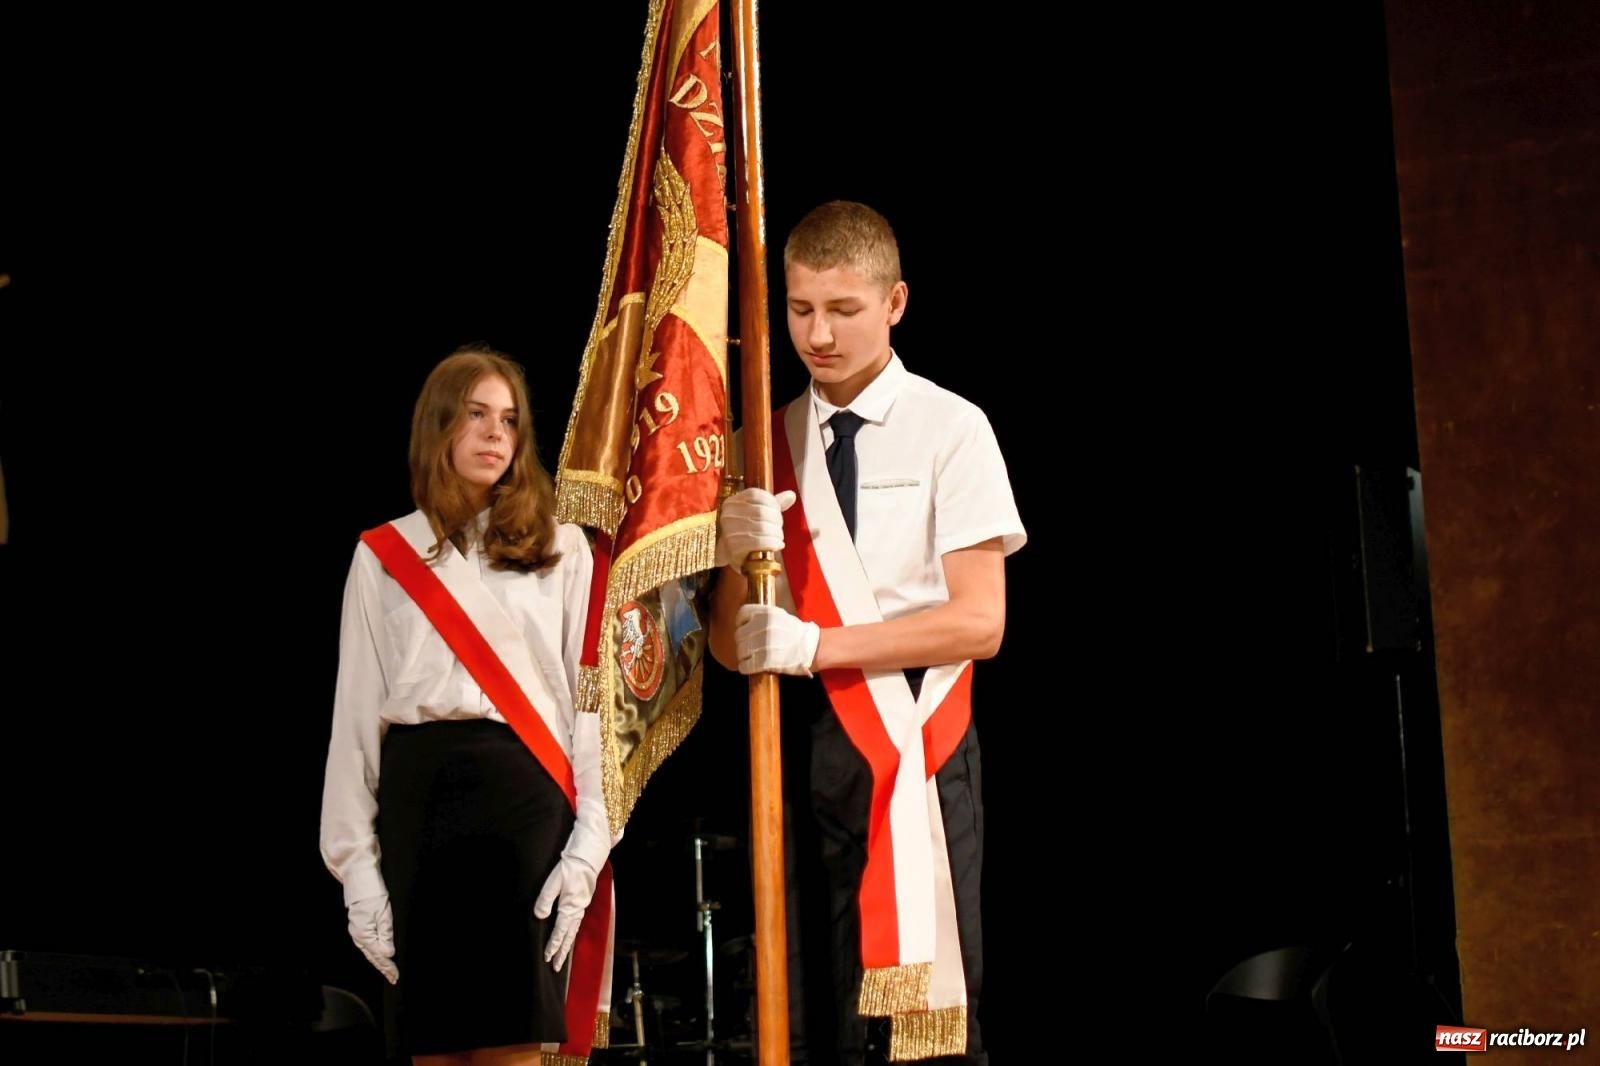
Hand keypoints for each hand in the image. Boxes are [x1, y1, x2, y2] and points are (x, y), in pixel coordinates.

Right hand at [347, 893, 398, 983]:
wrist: (359, 877)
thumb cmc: (372, 893)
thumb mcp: (383, 914)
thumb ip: (386, 935)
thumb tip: (388, 954)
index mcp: (364, 934)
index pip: (378, 956)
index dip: (388, 967)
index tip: (396, 976)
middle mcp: (358, 935)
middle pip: (372, 956)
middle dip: (383, 968)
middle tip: (393, 978)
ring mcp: (357, 930)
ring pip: (369, 951)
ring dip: (378, 961)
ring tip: (387, 970)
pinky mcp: (359, 924)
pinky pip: (367, 943)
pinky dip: (373, 952)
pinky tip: (377, 954)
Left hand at [533, 852, 600, 971]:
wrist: (589, 854)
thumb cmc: (570, 867)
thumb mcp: (553, 882)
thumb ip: (545, 900)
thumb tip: (540, 917)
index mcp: (570, 908)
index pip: (560, 932)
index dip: (553, 946)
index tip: (547, 958)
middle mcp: (578, 910)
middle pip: (569, 936)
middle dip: (562, 952)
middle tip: (556, 967)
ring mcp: (582, 905)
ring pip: (574, 930)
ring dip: (568, 944)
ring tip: (563, 956)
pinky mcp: (583, 900)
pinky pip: (577, 922)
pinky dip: (573, 932)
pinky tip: (571, 933)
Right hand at [714, 488, 795, 567]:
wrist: (731, 556)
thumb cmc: (745, 533)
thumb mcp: (756, 515)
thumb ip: (772, 504)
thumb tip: (791, 495)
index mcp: (731, 503)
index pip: (755, 495)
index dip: (772, 502)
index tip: (778, 511)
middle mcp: (728, 515)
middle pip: (761, 511)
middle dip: (776, 520)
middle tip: (779, 528)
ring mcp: (729, 532)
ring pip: (762, 527)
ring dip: (776, 533)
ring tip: (779, 538)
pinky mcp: (733, 548)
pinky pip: (759, 542)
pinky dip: (773, 543)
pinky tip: (778, 545)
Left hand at [734, 603, 821, 676]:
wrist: (812, 648)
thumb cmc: (797, 634)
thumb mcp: (781, 617)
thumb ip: (763, 617)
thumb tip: (746, 623)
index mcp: (767, 613)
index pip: (742, 614)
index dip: (741, 623)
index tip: (743, 629)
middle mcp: (763, 626)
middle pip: (739, 635)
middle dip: (742, 642)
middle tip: (748, 648)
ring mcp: (763, 643)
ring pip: (741, 651)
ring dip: (743, 656)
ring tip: (749, 658)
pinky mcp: (765, 661)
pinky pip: (745, 665)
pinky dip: (745, 667)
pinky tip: (749, 667)